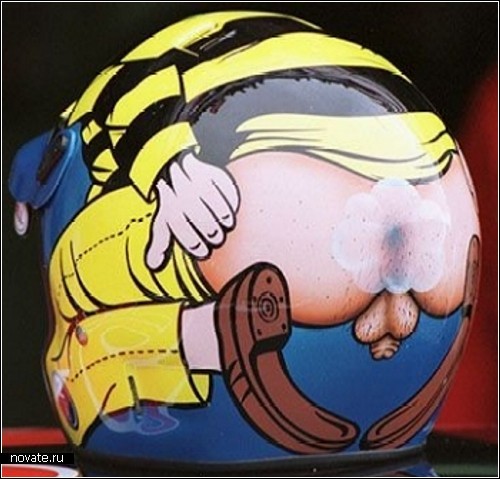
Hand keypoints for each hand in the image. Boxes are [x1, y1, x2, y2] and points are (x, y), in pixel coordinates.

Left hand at [146, 152, 239, 269]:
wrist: (176, 168)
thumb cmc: (173, 203)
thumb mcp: (165, 221)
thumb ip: (160, 242)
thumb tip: (153, 264)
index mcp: (168, 205)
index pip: (177, 223)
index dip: (191, 240)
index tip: (204, 251)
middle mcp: (179, 190)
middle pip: (193, 209)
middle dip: (207, 227)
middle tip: (217, 239)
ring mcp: (195, 178)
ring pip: (207, 194)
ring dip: (220, 212)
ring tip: (227, 226)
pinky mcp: (210, 171)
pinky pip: (221, 182)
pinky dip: (228, 197)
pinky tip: (232, 209)